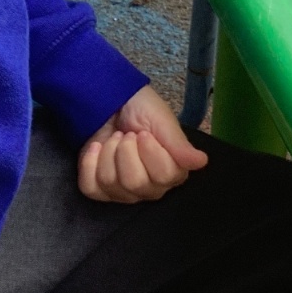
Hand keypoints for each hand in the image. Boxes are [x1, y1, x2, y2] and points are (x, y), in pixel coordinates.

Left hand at [77, 85, 207, 203]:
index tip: (145, 134)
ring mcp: (124, 191)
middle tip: (128, 135)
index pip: (164, 176)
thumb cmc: (143, 110)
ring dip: (109, 152)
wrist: (113, 101)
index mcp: (173, 172)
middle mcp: (151, 187)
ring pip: (112, 184)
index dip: (151, 152)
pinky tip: (96, 148)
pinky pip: (91, 188)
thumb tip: (201, 162)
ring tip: (115, 137)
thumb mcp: (164, 121)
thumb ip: (180, 145)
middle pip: (135, 183)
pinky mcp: (99, 189)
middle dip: (126, 151)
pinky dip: (89, 164)